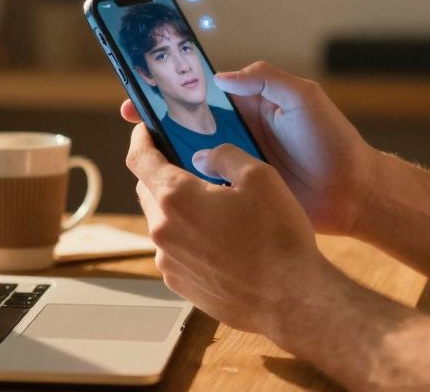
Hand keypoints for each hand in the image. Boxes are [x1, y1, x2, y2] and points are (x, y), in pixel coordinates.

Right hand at [120, 61, 374, 233]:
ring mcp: (236, 164)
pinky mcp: (240, 195)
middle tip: (133, 122)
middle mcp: (238, 133)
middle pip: (188, 123)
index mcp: (248, 105)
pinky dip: (188, 187)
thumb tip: (222, 76)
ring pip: (192, 157)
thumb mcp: (303, 97)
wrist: (353, 193)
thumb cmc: (332, 140)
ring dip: (169, 155)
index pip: (202, 91)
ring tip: (145, 155)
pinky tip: (170, 189)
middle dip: (158, 121)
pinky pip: (207, 188)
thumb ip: (266, 79)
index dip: (172, 88)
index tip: (144, 87)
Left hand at [125, 123, 333, 336]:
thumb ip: (225, 155)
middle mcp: (163, 230)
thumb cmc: (277, 236)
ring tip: (218, 212)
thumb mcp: (260, 176)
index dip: (140, 140)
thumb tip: (204, 155)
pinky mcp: (180, 284)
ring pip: (163, 222)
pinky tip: (223, 242)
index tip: (146, 131)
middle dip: (165, 175)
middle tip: (195, 170)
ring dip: (180, 210)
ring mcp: (168, 261)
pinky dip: (189, 239)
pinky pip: (175, 250)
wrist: (290, 298)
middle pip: (149, 190)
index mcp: (177, 197)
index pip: (139, 159)